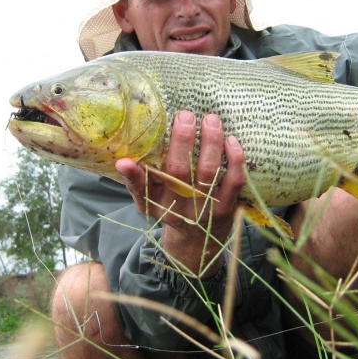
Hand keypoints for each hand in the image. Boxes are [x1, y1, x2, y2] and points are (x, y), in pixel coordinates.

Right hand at [115, 111, 245, 275]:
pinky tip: (231, 140)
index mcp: (153, 203)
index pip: (140, 189)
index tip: (124, 161)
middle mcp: (176, 207)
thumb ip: (140, 179)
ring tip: (211, 119)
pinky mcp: (225, 209)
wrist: (197, 243)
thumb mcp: (150, 200)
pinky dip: (234, 159)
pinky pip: (233, 182)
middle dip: (182, 141)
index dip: (132, 176)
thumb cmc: (171, 208)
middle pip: (179, 172)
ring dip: (210, 142)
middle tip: (185, 115)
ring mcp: (203, 209)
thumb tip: (123, 159)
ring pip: (208, 172)